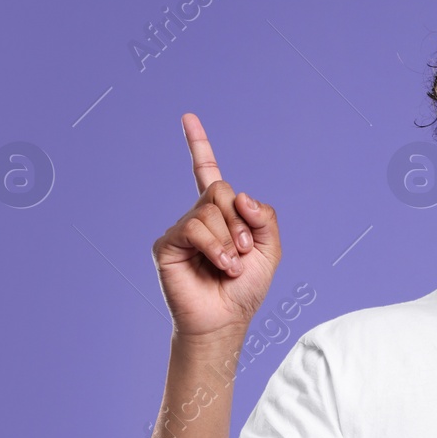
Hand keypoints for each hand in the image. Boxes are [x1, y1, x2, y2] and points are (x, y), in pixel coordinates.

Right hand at [151, 113, 280, 339]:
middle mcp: (198, 217)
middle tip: (244, 250)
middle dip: (241, 220)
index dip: (198, 145)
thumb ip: (264, 217)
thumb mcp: (269, 250)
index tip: (188, 117)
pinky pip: (193, 227)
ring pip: (209, 210)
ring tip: (231, 265)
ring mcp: (181, 229)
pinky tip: (220, 265)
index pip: (207, 174)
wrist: (226, 320)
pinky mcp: (167, 244)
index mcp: (221, 215)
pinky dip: (214, 245)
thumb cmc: (245, 289)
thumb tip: (239, 195)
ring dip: (230, 239)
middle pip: (220, 190)